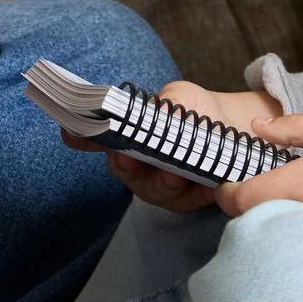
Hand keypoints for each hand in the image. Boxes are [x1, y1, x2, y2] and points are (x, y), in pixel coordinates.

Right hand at [69, 82, 280, 212]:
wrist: (232, 130)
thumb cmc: (197, 112)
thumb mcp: (182, 99)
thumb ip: (167, 104)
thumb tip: (159, 110)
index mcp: (128, 136)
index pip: (96, 137)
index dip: (80, 136)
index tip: (70, 133)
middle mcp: (138, 165)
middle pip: (123, 169)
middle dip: (125, 165)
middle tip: (128, 158)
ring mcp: (161, 186)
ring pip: (155, 190)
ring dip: (164, 183)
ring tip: (176, 175)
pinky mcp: (188, 200)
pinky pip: (189, 202)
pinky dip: (199, 194)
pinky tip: (209, 186)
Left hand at [215, 112, 302, 227]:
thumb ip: (295, 128)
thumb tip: (256, 128)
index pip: (240, 200)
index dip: (226, 191)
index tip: (231, 180)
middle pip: (252, 222)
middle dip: (249, 206)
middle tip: (263, 187)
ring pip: (274, 238)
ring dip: (271, 222)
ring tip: (289, 202)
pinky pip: (299, 250)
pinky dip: (295, 238)